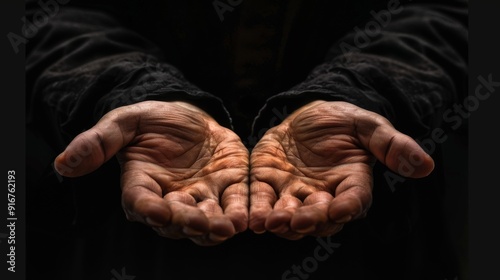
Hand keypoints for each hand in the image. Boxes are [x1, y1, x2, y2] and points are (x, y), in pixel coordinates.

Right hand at [54, 101, 248, 245]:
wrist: (189, 114)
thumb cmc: (152, 120)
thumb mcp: (124, 122)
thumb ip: (99, 142)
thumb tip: (64, 164)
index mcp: (142, 185)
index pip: (141, 202)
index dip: (147, 209)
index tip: (154, 211)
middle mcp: (171, 198)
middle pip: (177, 219)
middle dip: (189, 223)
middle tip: (201, 225)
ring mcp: (202, 194)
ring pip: (208, 218)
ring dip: (217, 225)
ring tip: (228, 227)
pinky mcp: (229, 185)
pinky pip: (235, 202)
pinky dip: (240, 211)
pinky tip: (247, 218)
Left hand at [248, 101, 433, 239]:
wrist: (305, 114)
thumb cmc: (342, 120)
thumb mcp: (368, 125)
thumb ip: (391, 145)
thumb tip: (425, 166)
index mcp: (351, 182)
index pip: (354, 200)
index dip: (349, 206)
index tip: (342, 209)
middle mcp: (323, 195)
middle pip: (319, 215)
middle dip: (310, 219)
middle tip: (300, 221)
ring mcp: (294, 192)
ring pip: (289, 214)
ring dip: (280, 221)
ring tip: (270, 222)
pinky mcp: (268, 183)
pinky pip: (262, 200)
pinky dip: (257, 209)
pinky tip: (251, 217)